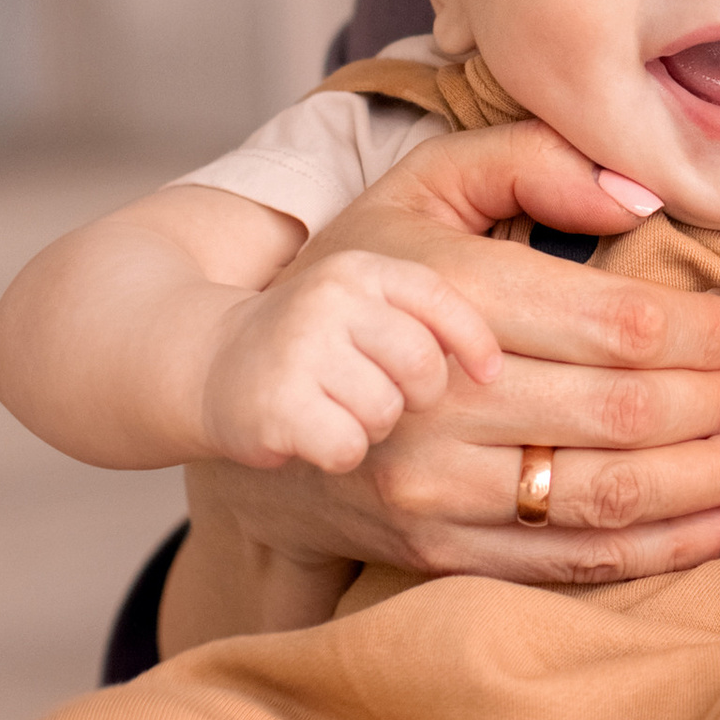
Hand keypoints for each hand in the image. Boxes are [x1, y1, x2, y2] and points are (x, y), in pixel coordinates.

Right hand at [189, 121, 719, 591]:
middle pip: (619, 421)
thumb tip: (642, 193)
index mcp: (448, 300)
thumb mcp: (425, 184)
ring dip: (716, 490)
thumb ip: (530, 160)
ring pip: (603, 501)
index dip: (702, 335)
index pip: (607, 327)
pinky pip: (571, 561)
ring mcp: (436, 490)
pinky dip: (666, 552)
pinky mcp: (439, 550)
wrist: (246, 387)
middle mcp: (438, 404)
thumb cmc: (361, 276)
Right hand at [192, 243, 502, 474]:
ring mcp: (300, 348)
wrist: (211, 364)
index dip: (475, 345)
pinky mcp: (276, 404)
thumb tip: (508, 366)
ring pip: (389, 412)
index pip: (444, 299)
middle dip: (424, 398)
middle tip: (398, 402)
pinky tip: (321, 435)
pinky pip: (348, 445)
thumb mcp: (376, 299)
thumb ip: (439, 309)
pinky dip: (341, 451)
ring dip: (378, 425)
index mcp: (366, 268)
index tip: (490, 379)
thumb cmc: (322, 341)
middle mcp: (332, 297)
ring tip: (350, 411)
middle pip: (425, 366)